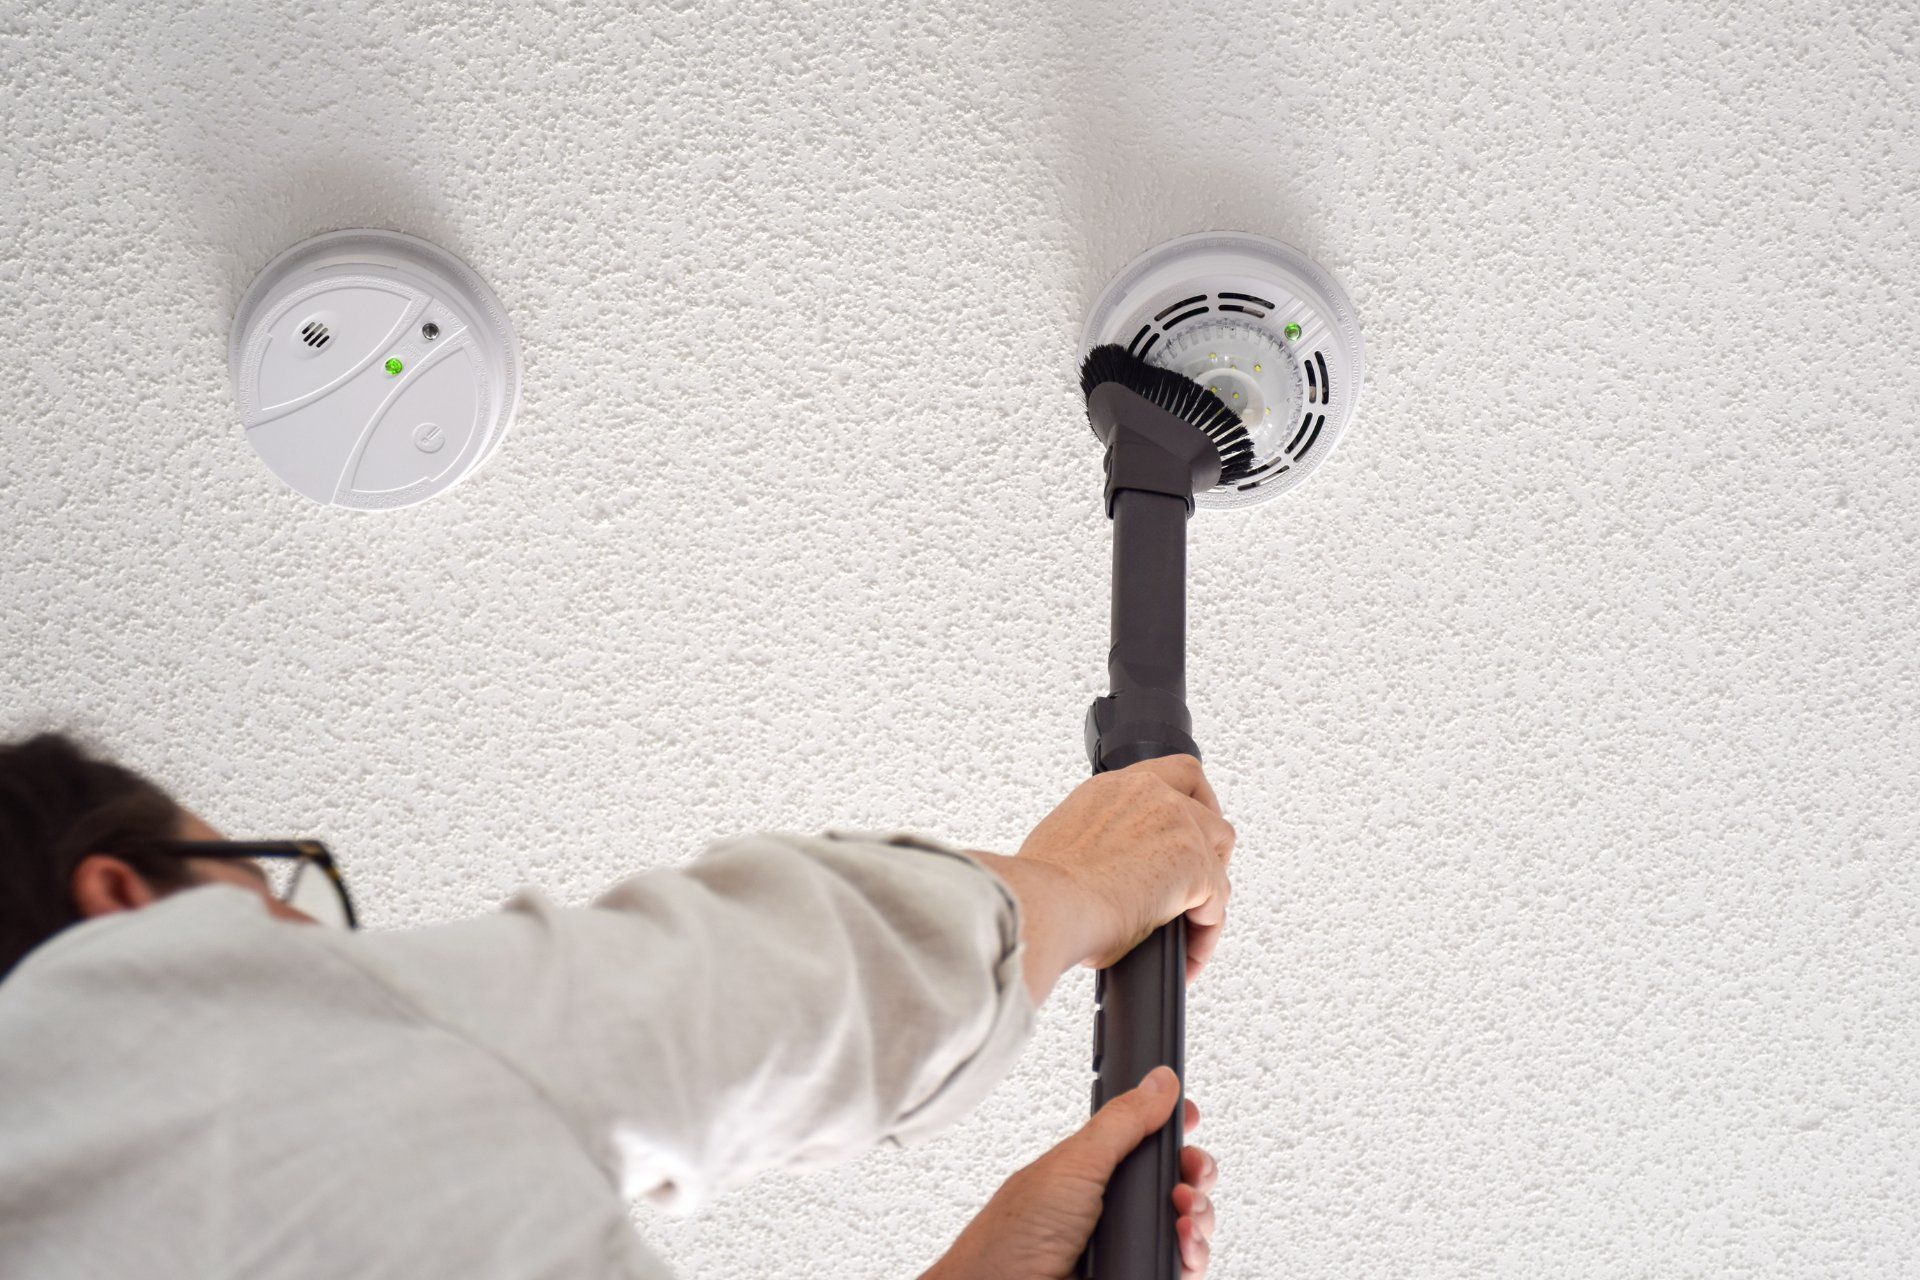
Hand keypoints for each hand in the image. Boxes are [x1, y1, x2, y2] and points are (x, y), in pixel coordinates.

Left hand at [923, 1067, 1218, 1279]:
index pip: (1146, 1139)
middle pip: (1176, 1181)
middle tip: (1193, 1174)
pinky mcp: (1136, 1272)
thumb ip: (1123, 1121)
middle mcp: (1111, 1204)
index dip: (1173, 1127)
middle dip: (1196, 1174)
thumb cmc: (1013, 1236)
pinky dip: (1192, 1254)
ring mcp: (1125, 1243)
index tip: (1190, 1118)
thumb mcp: (1076, 1163)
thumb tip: (1160, 1082)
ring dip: (1198, 1216)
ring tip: (1184, 1214)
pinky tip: (1182, 1245)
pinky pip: (1181, 1264)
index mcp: (1093, 1168)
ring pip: (1186, 1224)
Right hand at [1017, 756, 1234, 982]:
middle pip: (1204, 806)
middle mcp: (1148, 794)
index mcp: (1112, 789)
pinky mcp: (1194, 862)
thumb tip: (1098, 877)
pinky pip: (1217, 902)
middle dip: (1206, 845)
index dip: (1185, 805)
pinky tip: (1185, 955)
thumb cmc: (1041, 889)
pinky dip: (1205, 933)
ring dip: (1210, 889)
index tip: (1179, 835)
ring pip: (1219, 847)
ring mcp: (1176, 822)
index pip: (1167, 776)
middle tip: (1192, 885)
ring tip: (1189, 929)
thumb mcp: (1062, 846)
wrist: (1044, 905)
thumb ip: (1095, 845)